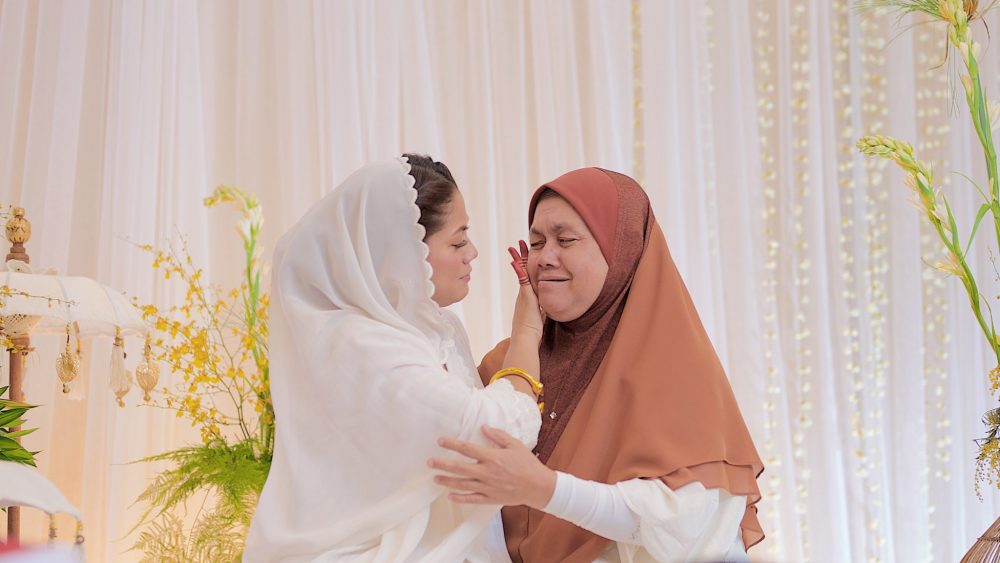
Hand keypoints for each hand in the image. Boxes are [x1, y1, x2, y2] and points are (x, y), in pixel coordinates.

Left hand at [429, 425, 555, 508]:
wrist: (538, 487)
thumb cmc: (528, 464)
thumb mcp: (515, 445)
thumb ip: (498, 436)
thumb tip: (483, 427)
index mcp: (493, 458)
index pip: (468, 449)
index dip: (452, 445)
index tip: (440, 441)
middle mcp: (487, 473)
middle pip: (460, 468)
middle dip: (443, 464)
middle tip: (429, 462)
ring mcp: (488, 487)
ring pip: (463, 485)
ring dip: (447, 481)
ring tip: (435, 478)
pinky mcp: (491, 498)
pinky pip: (472, 499)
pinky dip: (460, 498)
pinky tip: (450, 496)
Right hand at [509, 240, 543, 337]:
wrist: (525, 339)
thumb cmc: (532, 332)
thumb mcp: (539, 316)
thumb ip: (543, 309)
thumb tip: (548, 307)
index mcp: (527, 298)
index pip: (527, 278)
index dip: (526, 267)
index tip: (524, 257)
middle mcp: (523, 294)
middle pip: (522, 271)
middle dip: (520, 257)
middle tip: (518, 245)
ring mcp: (523, 295)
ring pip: (521, 273)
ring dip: (518, 259)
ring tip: (516, 247)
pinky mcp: (526, 297)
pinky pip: (523, 281)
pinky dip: (519, 270)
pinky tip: (515, 261)